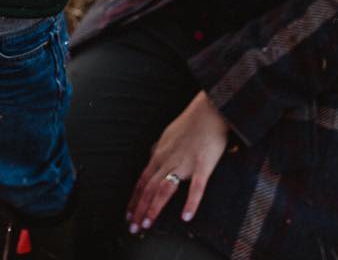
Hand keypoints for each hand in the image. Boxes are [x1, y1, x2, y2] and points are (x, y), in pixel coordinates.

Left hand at [126, 91, 229, 233]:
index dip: (134, 199)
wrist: (209, 109)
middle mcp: (167, 160)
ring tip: (148, 224)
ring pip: (164, 189)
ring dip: (154, 208)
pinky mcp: (202, 165)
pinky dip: (190, 202)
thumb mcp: (168, 134)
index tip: (128, 215)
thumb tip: (151, 154)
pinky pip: (196, 187)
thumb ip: (159, 148)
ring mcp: (184, 163)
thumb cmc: (191, 122)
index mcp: (159, 154)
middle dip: (138, 209)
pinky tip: (186, 217)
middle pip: (148, 188)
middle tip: (133, 228)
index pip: (141, 181)